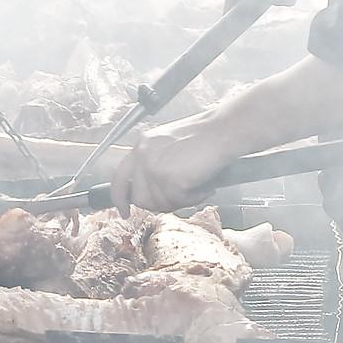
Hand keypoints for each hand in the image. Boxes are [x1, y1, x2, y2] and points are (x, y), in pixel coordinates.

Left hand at [109, 113, 234, 214]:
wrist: (223, 131)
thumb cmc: (205, 137)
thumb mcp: (168, 146)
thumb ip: (153, 165)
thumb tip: (148, 193)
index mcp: (141, 145)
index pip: (119, 177)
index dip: (119, 198)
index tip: (124, 211)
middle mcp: (143, 155)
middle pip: (140, 198)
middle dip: (160, 203)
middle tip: (180, 197)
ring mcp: (154, 167)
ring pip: (160, 203)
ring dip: (180, 201)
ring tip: (196, 187)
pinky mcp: (170, 179)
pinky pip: (179, 202)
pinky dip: (194, 198)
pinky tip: (203, 186)